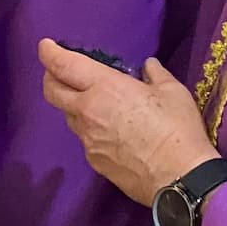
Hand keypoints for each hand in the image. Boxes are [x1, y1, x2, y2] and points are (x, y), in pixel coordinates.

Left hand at [38, 40, 216, 206]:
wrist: (180, 178)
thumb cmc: (178, 129)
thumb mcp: (172, 92)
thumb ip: (155, 75)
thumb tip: (148, 66)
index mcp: (104, 87)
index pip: (64, 66)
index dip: (50, 54)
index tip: (46, 46)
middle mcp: (88, 112)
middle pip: (52, 92)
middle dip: (50, 77)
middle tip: (59, 71)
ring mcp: (88, 139)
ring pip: (69, 116)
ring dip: (73, 105)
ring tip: (94, 102)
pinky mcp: (94, 161)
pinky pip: (85, 138)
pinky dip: (90, 129)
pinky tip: (111, 131)